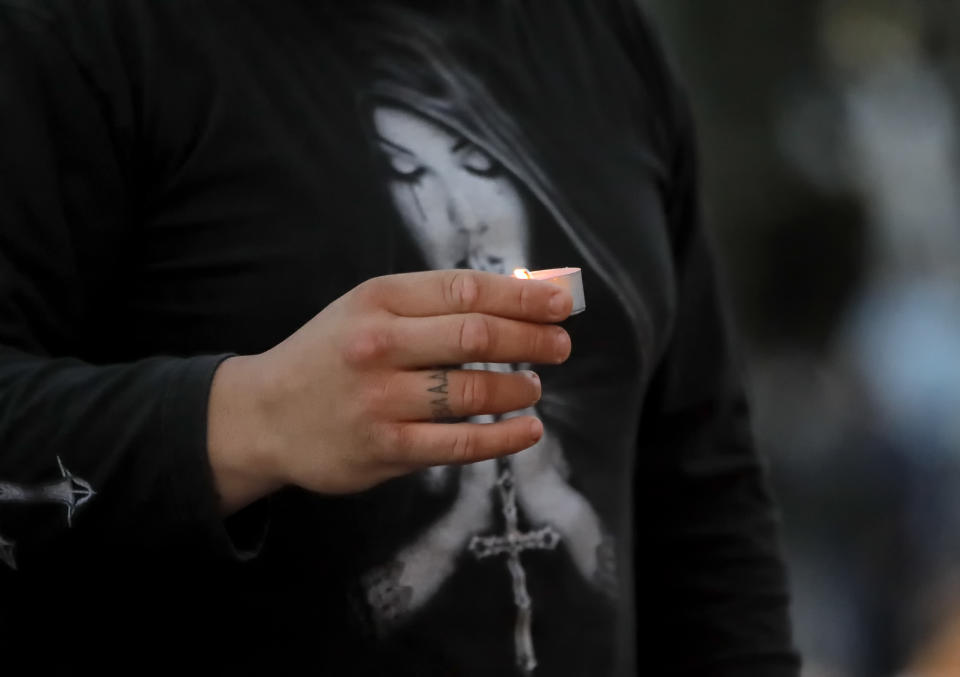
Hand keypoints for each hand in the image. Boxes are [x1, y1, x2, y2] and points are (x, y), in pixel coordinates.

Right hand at [208, 269, 572, 511]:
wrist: (263, 415)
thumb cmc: (330, 354)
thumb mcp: (369, 310)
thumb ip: (434, 303)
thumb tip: (521, 294)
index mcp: (377, 300)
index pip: (465, 289)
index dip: (522, 295)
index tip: (561, 302)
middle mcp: (378, 345)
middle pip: (476, 335)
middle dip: (532, 339)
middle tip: (561, 345)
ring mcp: (381, 399)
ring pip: (473, 390)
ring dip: (519, 387)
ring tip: (532, 387)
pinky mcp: (385, 448)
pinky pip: (461, 442)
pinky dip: (504, 436)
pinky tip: (526, 429)